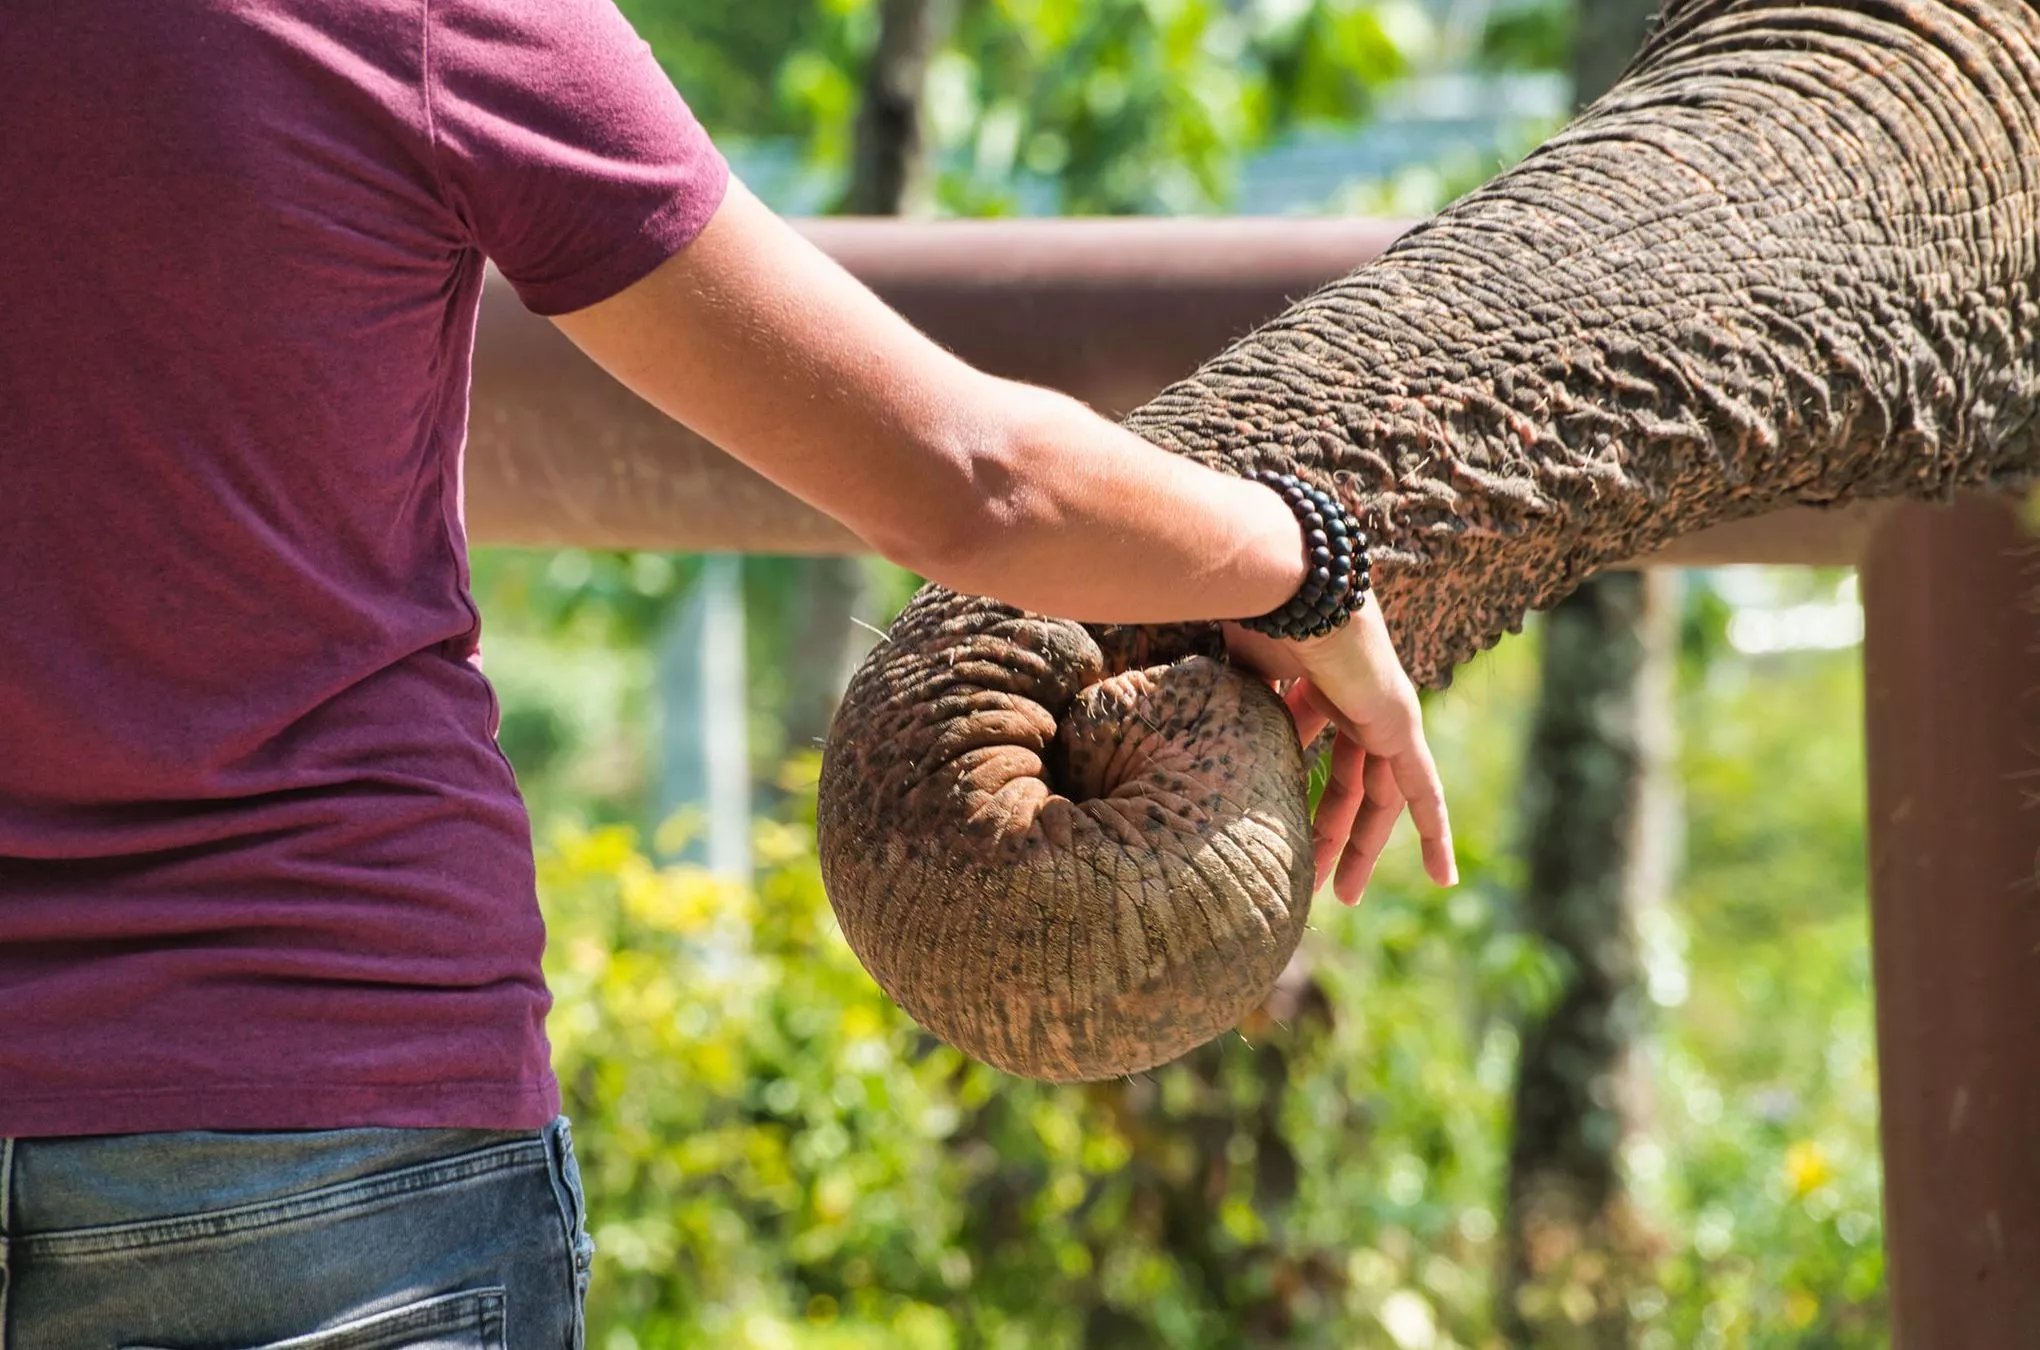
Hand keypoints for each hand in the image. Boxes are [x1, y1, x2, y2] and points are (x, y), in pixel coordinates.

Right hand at [1224, 595, 1456, 904]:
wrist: (1289, 583)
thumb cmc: (1250, 612)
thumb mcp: (1232, 670)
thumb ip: (1226, 700)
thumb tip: (1172, 723)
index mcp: (1314, 679)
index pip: (1313, 743)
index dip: (1301, 784)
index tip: (1286, 821)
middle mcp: (1353, 694)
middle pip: (1350, 778)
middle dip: (1335, 829)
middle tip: (1321, 879)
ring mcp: (1382, 708)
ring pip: (1381, 793)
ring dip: (1365, 844)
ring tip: (1347, 894)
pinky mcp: (1400, 723)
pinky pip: (1421, 787)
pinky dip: (1434, 828)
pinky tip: (1442, 874)